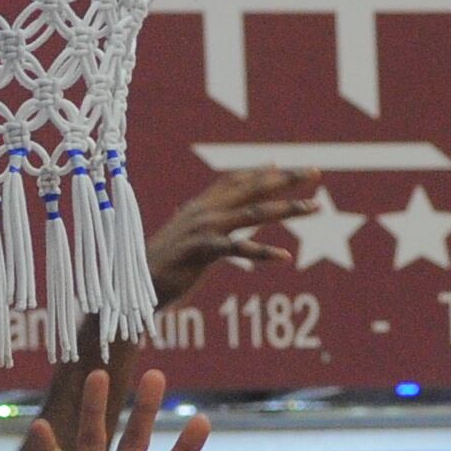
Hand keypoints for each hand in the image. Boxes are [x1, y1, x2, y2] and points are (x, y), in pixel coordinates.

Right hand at [148, 170, 317, 304]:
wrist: (135, 282)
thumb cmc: (166, 263)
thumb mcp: (190, 236)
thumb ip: (209, 220)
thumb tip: (223, 208)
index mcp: (201, 205)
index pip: (238, 179)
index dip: (265, 171)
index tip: (292, 168)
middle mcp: (204, 210)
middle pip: (252, 187)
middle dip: (286, 178)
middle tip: (315, 171)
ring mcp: (203, 228)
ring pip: (253, 213)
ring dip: (287, 209)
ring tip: (315, 208)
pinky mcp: (201, 251)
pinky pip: (238, 248)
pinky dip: (263, 252)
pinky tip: (285, 257)